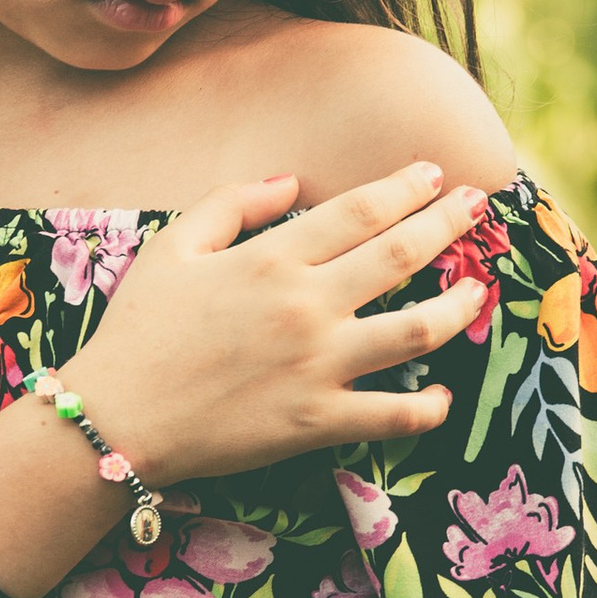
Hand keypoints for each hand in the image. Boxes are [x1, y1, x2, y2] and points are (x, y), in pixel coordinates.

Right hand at [73, 160, 496, 489]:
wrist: (116, 419)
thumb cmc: (138, 331)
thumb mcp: (171, 247)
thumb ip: (232, 203)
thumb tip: (292, 180)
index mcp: (272, 258)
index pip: (359, 210)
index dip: (405, 187)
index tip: (433, 175)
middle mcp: (306, 305)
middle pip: (401, 254)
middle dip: (449, 223)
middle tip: (478, 206)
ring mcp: (319, 366)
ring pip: (417, 328)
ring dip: (460, 306)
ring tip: (480, 290)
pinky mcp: (319, 422)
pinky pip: (394, 414)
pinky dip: (429, 407)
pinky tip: (444, 394)